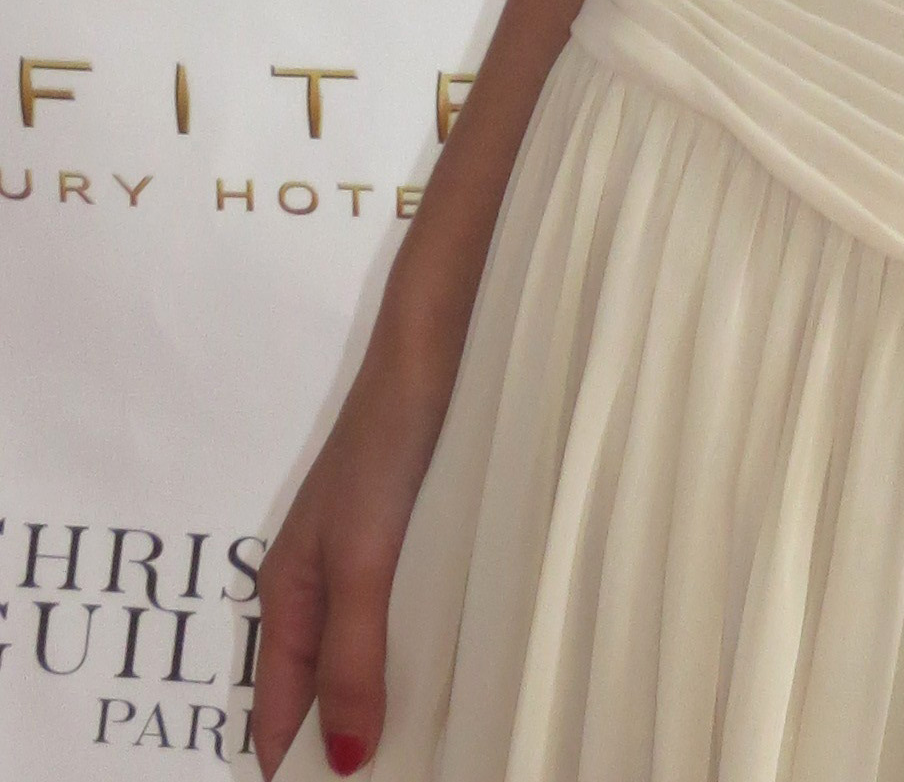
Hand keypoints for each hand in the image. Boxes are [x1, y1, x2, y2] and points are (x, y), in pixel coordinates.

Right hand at [251, 329, 457, 775]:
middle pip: (312, 693)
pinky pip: (393, 618)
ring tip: (421, 749)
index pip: (277, 716)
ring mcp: (358, 559)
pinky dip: (408, 658)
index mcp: (288, 596)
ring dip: (376, 704)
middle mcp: (316, 584)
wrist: (429, 346)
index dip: (297, 769)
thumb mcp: (364, 558)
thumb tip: (346, 762)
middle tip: (395, 776)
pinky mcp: (400, 536)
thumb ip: (352, 656)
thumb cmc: (387, 441)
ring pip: (355, 657)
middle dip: (337, 747)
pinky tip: (445, 674)